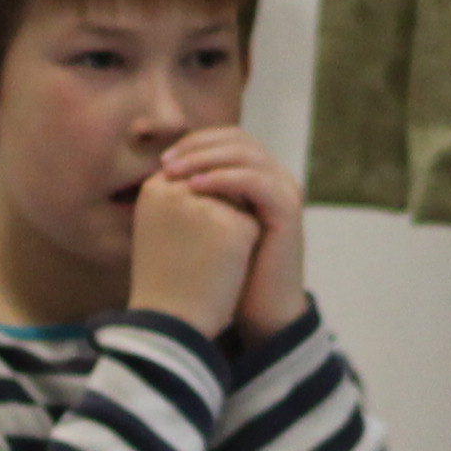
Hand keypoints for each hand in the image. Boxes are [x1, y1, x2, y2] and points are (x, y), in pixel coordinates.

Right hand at [127, 171, 264, 339]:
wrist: (170, 325)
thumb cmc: (164, 280)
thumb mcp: (158, 228)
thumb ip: (180, 198)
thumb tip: (216, 177)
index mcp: (154, 187)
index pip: (195, 177)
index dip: (203, 206)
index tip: (191, 238)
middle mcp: (178, 188)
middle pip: (220, 186)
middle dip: (220, 215)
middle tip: (197, 254)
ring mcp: (206, 205)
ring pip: (240, 203)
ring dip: (233, 228)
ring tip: (206, 261)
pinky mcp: (232, 226)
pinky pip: (253, 224)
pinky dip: (246, 247)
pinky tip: (223, 268)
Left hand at [153, 128, 307, 338]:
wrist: (260, 311)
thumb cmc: (229, 272)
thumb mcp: (209, 226)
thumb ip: (197, 196)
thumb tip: (162, 172)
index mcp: (259, 177)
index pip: (228, 139)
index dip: (195, 143)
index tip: (163, 161)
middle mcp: (276, 178)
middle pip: (238, 139)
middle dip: (198, 147)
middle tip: (166, 163)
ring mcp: (285, 191)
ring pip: (246, 155)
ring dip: (205, 159)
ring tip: (174, 174)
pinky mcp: (288, 209)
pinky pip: (255, 180)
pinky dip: (223, 179)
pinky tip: (194, 189)